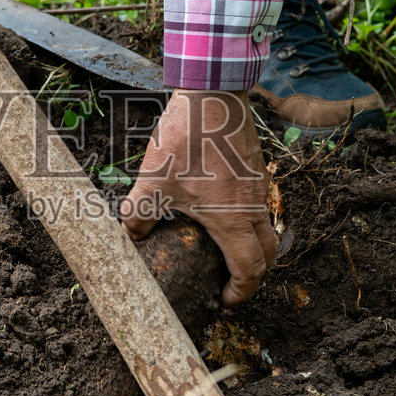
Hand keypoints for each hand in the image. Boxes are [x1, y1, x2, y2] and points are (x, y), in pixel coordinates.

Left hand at [120, 89, 276, 305]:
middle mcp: (254, 206)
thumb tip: (128, 236)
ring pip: (266, 229)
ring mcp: (258, 187)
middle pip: (268, 255)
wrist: (213, 94)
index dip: (240, 293)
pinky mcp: (256, 170)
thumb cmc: (187, 139)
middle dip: (252, 276)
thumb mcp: (153, 182)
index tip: (224, 301)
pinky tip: (220, 213)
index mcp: (233, 219)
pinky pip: (260, 206)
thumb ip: (138, 215)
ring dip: (251, 248)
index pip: (250, 270)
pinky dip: (249, 222)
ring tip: (223, 253)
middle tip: (228, 284)